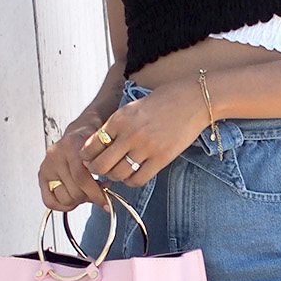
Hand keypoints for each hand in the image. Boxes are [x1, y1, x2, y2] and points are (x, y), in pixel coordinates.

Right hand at [36, 125, 110, 213]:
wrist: (80, 132)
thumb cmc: (92, 144)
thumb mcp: (102, 151)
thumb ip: (103, 170)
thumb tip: (106, 199)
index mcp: (72, 145)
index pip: (82, 179)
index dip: (96, 195)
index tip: (107, 202)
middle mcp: (56, 154)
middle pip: (74, 191)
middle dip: (89, 197)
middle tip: (97, 194)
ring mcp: (47, 165)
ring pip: (64, 197)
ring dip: (78, 201)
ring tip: (86, 192)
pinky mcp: (42, 175)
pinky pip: (49, 201)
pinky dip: (63, 205)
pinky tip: (73, 199)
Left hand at [78, 80, 209, 188]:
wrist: (193, 99)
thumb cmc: (162, 102)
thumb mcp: (132, 108)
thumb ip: (115, 126)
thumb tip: (97, 146)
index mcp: (119, 119)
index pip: (91, 146)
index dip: (87, 156)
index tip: (91, 159)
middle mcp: (130, 134)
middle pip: (101, 165)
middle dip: (97, 171)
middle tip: (101, 170)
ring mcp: (146, 147)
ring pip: (119, 174)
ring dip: (115, 177)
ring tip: (118, 172)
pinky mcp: (162, 158)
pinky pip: (139, 179)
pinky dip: (132, 181)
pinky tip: (133, 175)